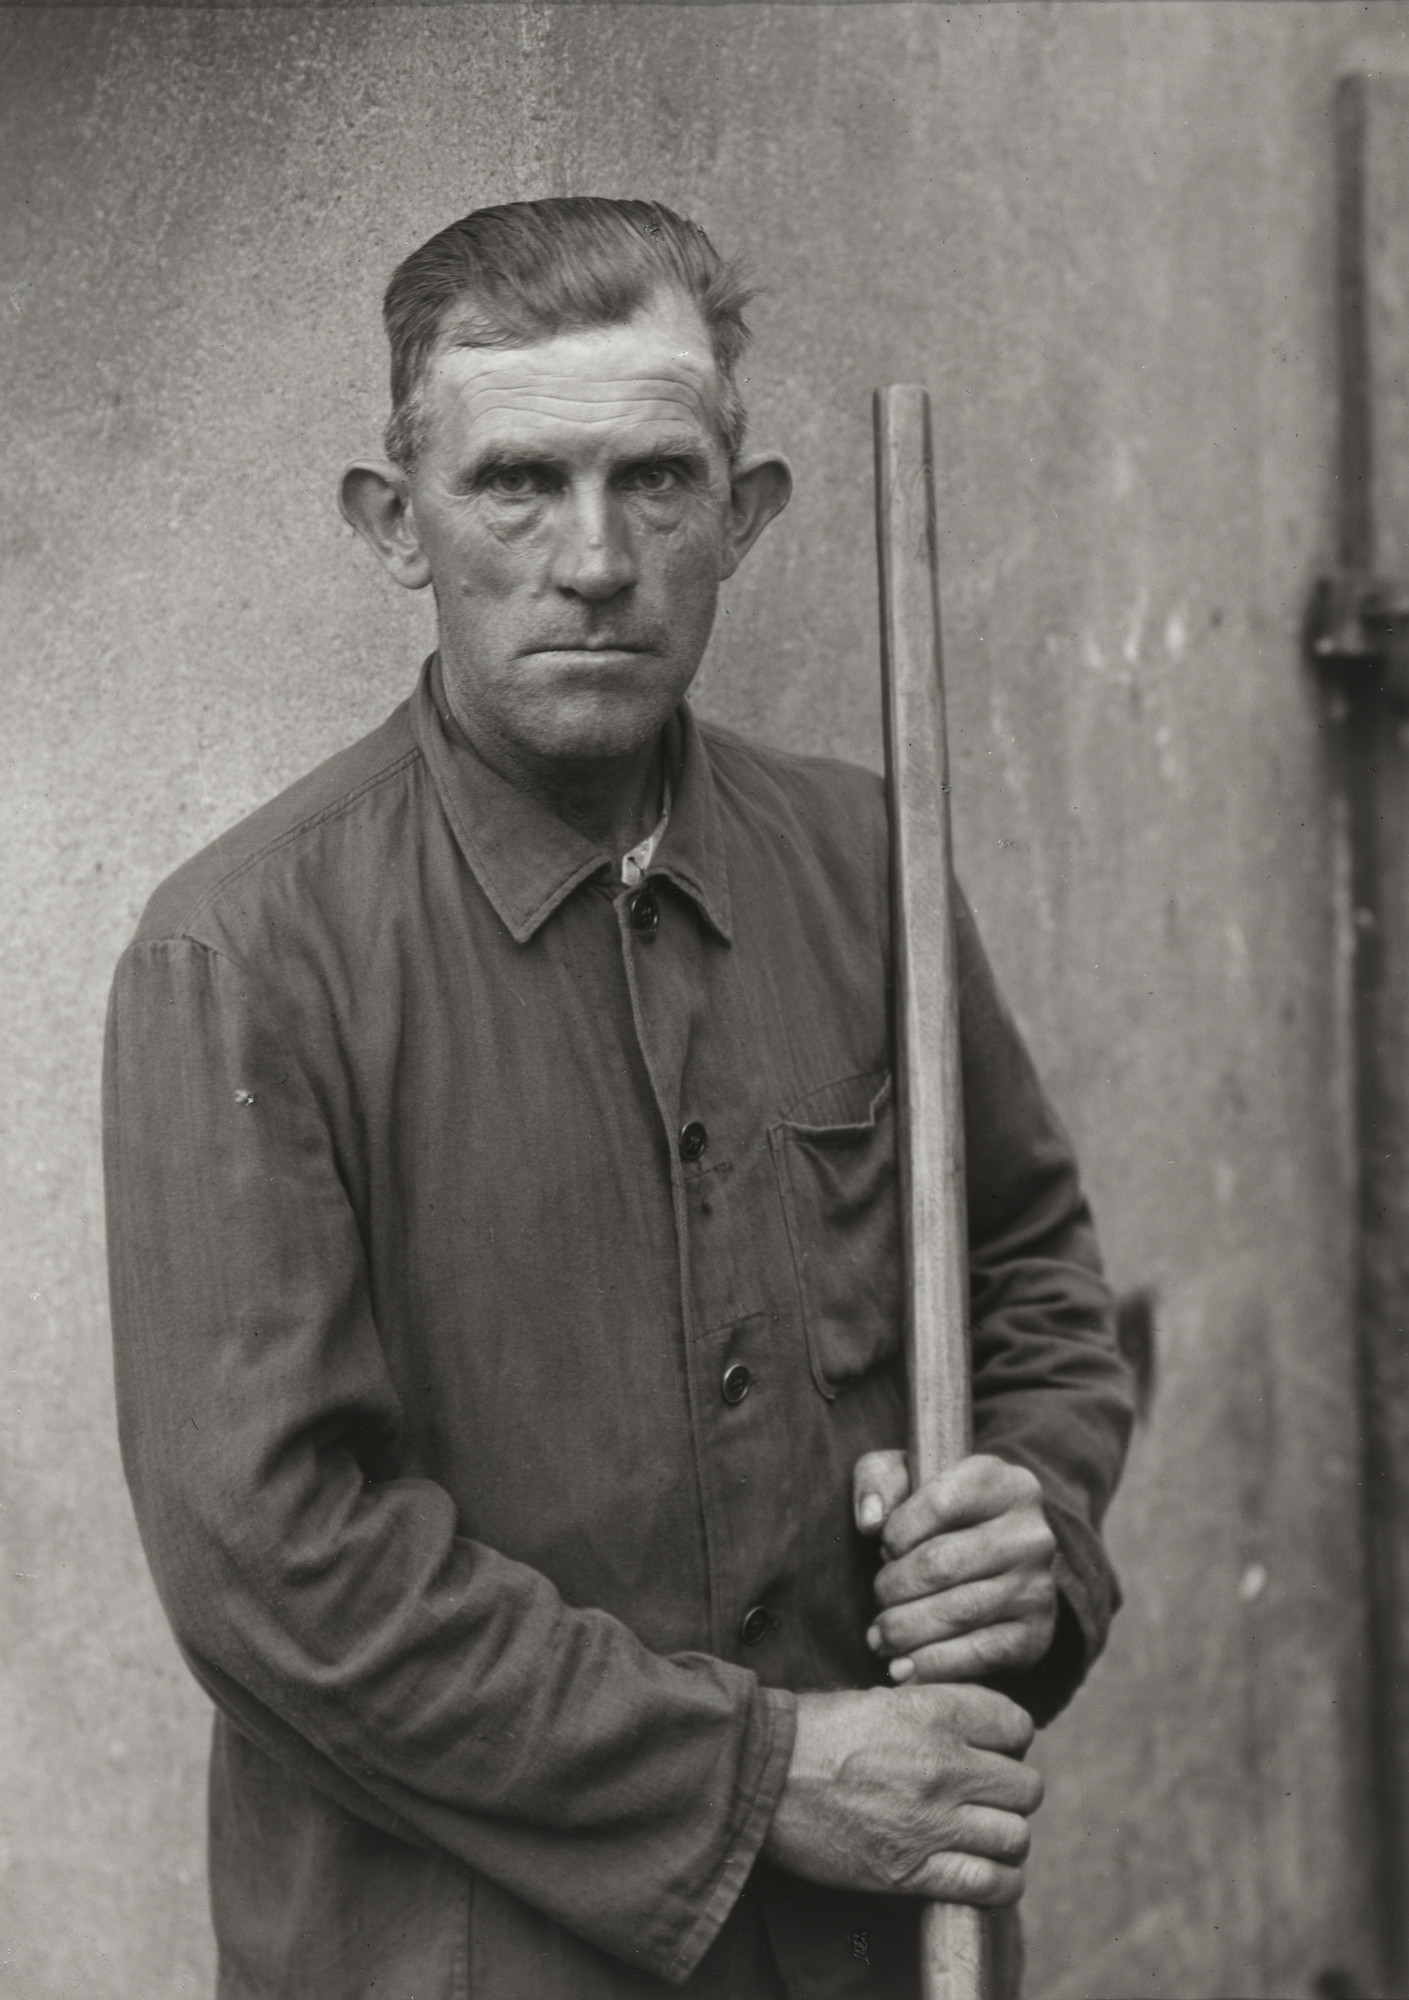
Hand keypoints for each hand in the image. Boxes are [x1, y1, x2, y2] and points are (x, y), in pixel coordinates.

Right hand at [763, 1683, 1040, 1904]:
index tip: (990, 1752)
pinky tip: (984, 1875)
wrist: (761, 1776)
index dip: (1009, 1741)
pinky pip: (989, 1884)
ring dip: (1004, 1840)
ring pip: (1016, 1837)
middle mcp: (942, 1764)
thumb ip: (933, 1710)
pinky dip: (998, 1884)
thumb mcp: (878, 1700)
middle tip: (983, 1798)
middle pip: (1026, 1786)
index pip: (1018, 1725)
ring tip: (983, 1838)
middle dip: (1010, 1793)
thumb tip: (974, 1729)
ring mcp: (931, 1820)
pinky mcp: (912, 1870)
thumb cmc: (812, 1732)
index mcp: (934, 1711)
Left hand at [853, 1451, 1057, 1683]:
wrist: (994, 1558)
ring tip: (879, 1638)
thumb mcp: (906, 1476)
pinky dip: (935, 1665)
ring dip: (906, 1630)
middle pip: (943, 1564)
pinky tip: (904, 1669)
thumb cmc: (937, 1513)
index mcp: (1001, 1482)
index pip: (940, 1503)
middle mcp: (1030, 1533)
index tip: (884, 1547)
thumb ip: (878, 1480)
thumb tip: (870, 1520)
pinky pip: (981, 1654)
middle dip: (894, 1587)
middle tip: (878, 1600)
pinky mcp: (1036, 1634)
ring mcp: (1038, 1586)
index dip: (898, 1532)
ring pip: (959, 1612)